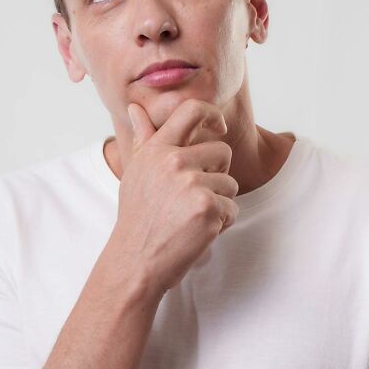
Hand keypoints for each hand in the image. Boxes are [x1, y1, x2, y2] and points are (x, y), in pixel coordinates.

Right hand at [112, 98, 239, 295]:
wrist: (136, 260)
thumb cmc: (137, 217)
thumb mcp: (136, 173)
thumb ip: (143, 139)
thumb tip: (135, 108)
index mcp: (157, 150)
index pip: (191, 111)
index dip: (212, 115)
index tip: (219, 128)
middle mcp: (174, 162)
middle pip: (222, 152)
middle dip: (218, 174)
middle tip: (194, 198)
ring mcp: (192, 185)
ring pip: (230, 184)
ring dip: (219, 203)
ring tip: (191, 218)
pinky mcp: (208, 208)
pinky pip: (232, 209)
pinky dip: (221, 223)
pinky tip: (198, 231)